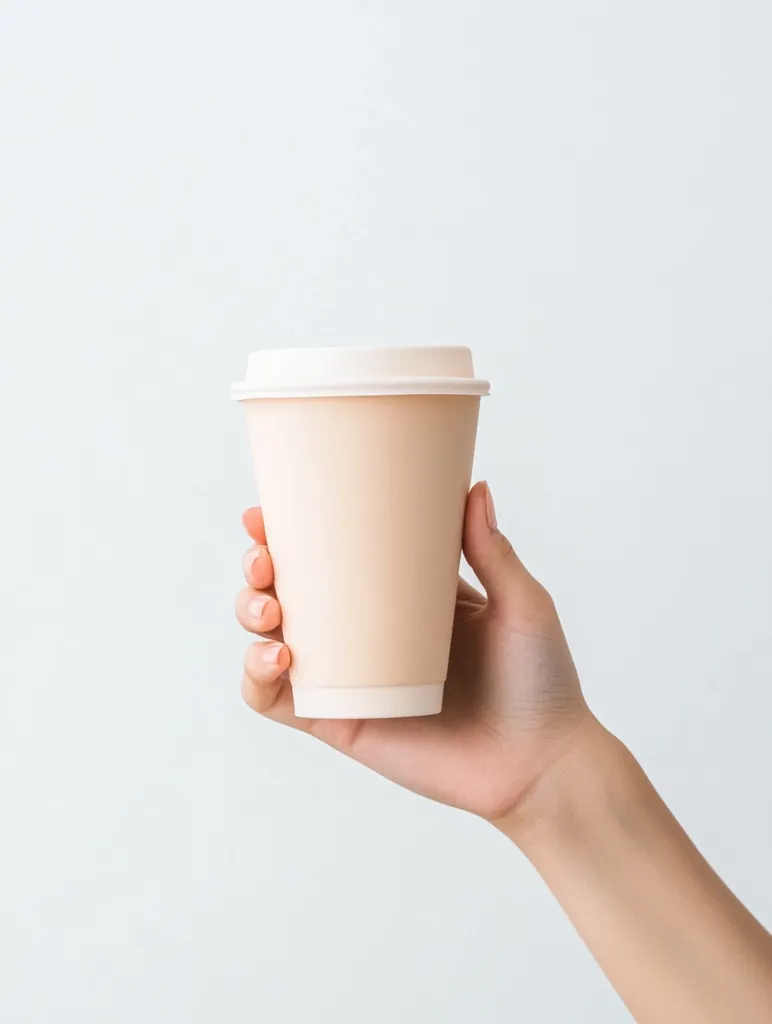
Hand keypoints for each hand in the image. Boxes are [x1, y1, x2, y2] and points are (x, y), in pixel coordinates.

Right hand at [235, 481, 591, 824]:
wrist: (542, 762)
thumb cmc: (541, 682)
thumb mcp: (520, 605)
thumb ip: (494, 551)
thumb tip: (475, 486)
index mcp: (398, 596)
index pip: (331, 556)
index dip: (288, 534)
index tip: (264, 513)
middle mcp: (364, 635)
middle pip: (288, 592)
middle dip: (259, 569)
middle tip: (265, 558)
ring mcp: (348, 680)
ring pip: (270, 641)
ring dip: (249, 614)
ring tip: (269, 608)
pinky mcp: (341, 723)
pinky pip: (278, 703)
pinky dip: (256, 680)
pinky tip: (274, 660)